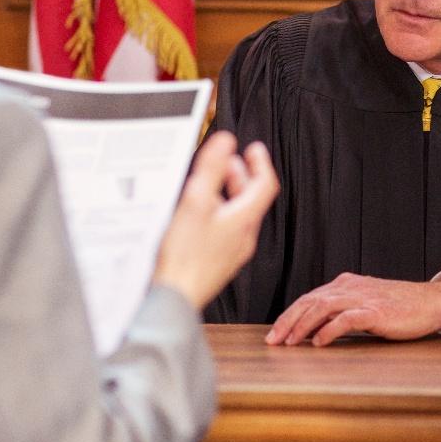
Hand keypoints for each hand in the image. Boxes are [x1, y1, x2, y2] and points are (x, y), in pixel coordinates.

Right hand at [152, 132, 278, 310]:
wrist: (175, 299)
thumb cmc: (184, 256)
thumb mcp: (196, 202)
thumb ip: (212, 169)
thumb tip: (226, 142)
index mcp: (244, 220)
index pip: (265, 185)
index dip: (261, 163)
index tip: (254, 148)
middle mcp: (243, 237)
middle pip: (252, 200)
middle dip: (242, 176)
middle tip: (231, 161)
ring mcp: (231, 252)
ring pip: (238, 215)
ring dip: (228, 194)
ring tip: (212, 183)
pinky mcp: (217, 263)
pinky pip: (225, 231)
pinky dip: (218, 213)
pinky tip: (197, 214)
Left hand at [265, 273, 440, 346]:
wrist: (432, 302)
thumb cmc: (400, 307)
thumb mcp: (366, 304)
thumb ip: (343, 311)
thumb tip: (316, 330)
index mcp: (346, 284)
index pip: (309, 298)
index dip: (289, 316)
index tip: (275, 334)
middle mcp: (350, 288)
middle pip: (310, 301)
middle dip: (288, 321)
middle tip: (273, 341)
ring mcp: (363, 298)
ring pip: (323, 307)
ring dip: (303, 326)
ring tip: (290, 342)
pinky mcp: (377, 311)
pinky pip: (347, 319)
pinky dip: (329, 330)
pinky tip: (319, 342)